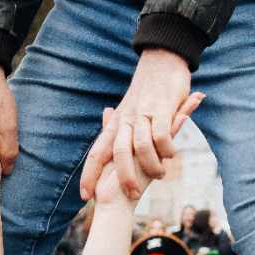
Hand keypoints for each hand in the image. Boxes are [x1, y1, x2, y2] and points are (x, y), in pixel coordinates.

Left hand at [80, 51, 191, 201]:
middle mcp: (125, 120)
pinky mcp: (161, 110)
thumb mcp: (126, 109)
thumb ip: (114, 125)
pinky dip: (166, 150)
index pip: (97, 152)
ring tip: (159, 176)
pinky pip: (161, 136)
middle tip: (130, 196)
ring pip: (140, 148)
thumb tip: (103, 136)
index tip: (84, 196)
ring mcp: (142, 115)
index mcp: (115, 123)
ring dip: (150, 167)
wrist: (161, 59)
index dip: (89, 174)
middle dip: (120, 179)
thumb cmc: (146, 88)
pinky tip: (170, 156)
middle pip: (116, 153)